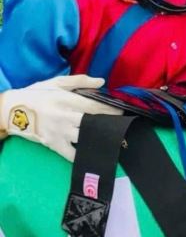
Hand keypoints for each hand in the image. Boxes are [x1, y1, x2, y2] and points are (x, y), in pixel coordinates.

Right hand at [0, 74, 121, 161]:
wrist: (13, 111)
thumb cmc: (37, 95)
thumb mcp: (57, 83)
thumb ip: (80, 81)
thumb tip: (101, 82)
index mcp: (67, 100)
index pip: (94, 106)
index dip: (110, 110)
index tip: (121, 112)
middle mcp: (65, 116)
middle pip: (93, 123)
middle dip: (108, 125)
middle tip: (121, 127)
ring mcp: (60, 132)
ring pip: (85, 138)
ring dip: (99, 139)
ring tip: (112, 140)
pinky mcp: (54, 145)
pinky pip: (72, 154)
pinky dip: (83, 155)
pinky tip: (94, 154)